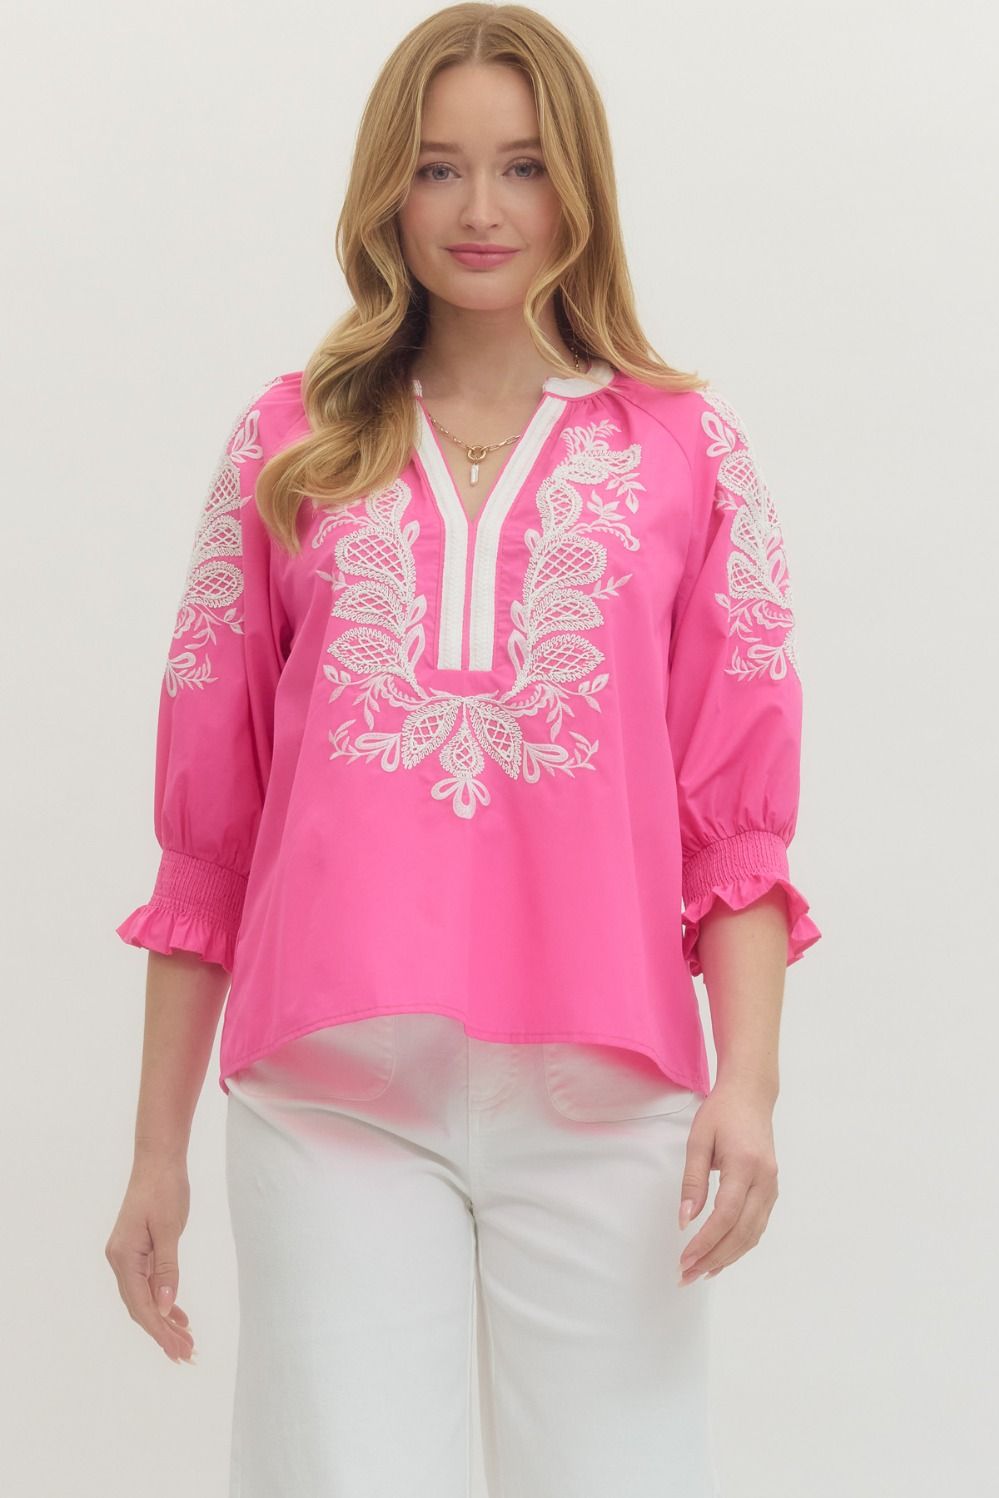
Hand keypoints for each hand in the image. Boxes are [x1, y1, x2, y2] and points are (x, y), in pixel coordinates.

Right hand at [104, 1157, 196, 1363]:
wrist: (158, 1160)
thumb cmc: (164, 1189)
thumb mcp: (168, 1229)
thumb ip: (167, 1268)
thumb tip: (165, 1306)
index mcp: (123, 1257)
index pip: (141, 1304)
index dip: (159, 1330)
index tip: (178, 1350)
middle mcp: (120, 1260)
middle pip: (141, 1307)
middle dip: (162, 1333)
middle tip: (187, 1355)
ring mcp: (127, 1257)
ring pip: (144, 1298)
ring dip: (164, 1321)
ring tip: (186, 1342)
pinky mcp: (138, 1251)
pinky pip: (148, 1284)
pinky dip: (163, 1301)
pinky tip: (177, 1316)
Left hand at [676, 1078, 778, 1283]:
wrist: (751, 1095)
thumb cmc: (721, 1113)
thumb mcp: (698, 1140)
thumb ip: (692, 1181)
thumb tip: (686, 1220)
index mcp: (745, 1164)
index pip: (726, 1215)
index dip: (706, 1241)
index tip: (685, 1258)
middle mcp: (764, 1179)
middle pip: (741, 1231)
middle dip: (714, 1257)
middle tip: (687, 1275)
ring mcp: (772, 1185)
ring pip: (752, 1233)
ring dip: (727, 1257)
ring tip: (701, 1272)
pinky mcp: (771, 1189)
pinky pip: (758, 1225)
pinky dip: (740, 1245)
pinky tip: (722, 1255)